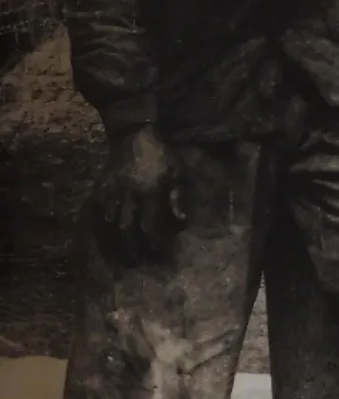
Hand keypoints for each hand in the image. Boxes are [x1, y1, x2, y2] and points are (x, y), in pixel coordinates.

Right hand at [94, 126, 186, 262]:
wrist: (132, 135)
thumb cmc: (161, 155)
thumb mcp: (178, 172)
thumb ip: (179, 197)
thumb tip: (181, 222)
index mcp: (149, 193)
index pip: (150, 227)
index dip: (155, 244)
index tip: (160, 254)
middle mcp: (128, 197)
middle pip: (126, 231)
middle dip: (131, 249)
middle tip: (135, 263)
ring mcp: (111, 192)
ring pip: (109, 224)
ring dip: (114, 242)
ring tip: (119, 256)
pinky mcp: (101, 188)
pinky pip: (97, 211)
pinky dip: (100, 225)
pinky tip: (104, 235)